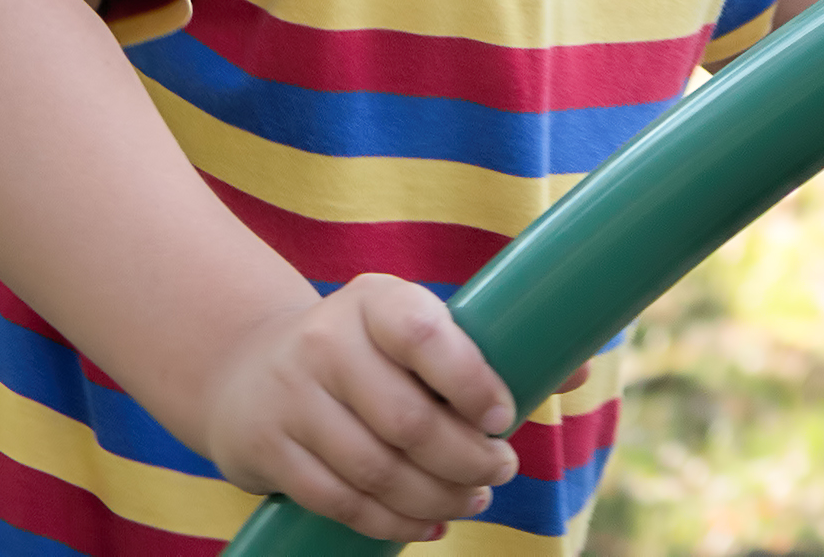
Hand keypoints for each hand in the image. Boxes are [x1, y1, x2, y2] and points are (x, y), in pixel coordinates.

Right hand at [199, 274, 519, 542]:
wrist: (247, 368)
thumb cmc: (362, 351)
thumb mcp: (409, 326)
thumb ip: (485, 346)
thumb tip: (576, 365)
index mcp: (371, 300)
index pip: (423, 335)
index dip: (471, 381)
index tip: (504, 417)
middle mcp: (324, 341)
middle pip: (407, 420)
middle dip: (467, 459)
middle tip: (500, 470)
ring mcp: (290, 397)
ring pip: (377, 470)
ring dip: (438, 496)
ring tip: (473, 497)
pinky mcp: (266, 448)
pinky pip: (340, 501)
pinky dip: (393, 522)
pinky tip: (428, 520)